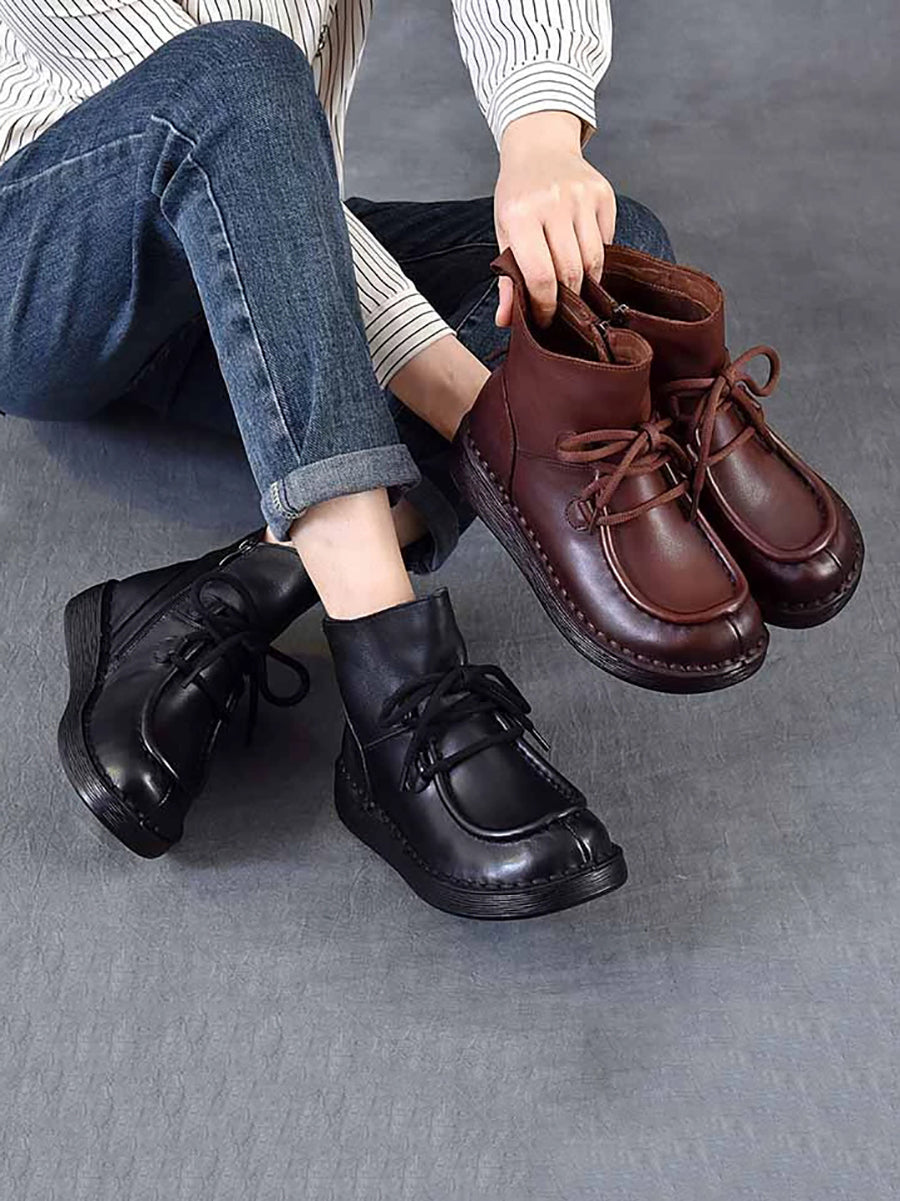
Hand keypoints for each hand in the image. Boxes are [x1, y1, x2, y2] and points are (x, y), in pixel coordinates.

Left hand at [494, 111, 616, 327]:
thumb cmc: (519, 197)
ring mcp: (581, 197)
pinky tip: (583, 257)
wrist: (540, 147)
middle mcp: (552, 203)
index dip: (545, 307)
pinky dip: (596, 259)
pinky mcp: (603, 195)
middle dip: (567, 300)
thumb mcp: (504, 233)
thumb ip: (507, 279)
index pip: (540, 276)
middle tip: (561, 310)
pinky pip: (606, 243)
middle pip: (571, 272)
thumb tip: (508, 322)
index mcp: (520, 215)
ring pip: (593, 261)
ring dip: (585, 284)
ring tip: (574, 289)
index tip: (545, 319)